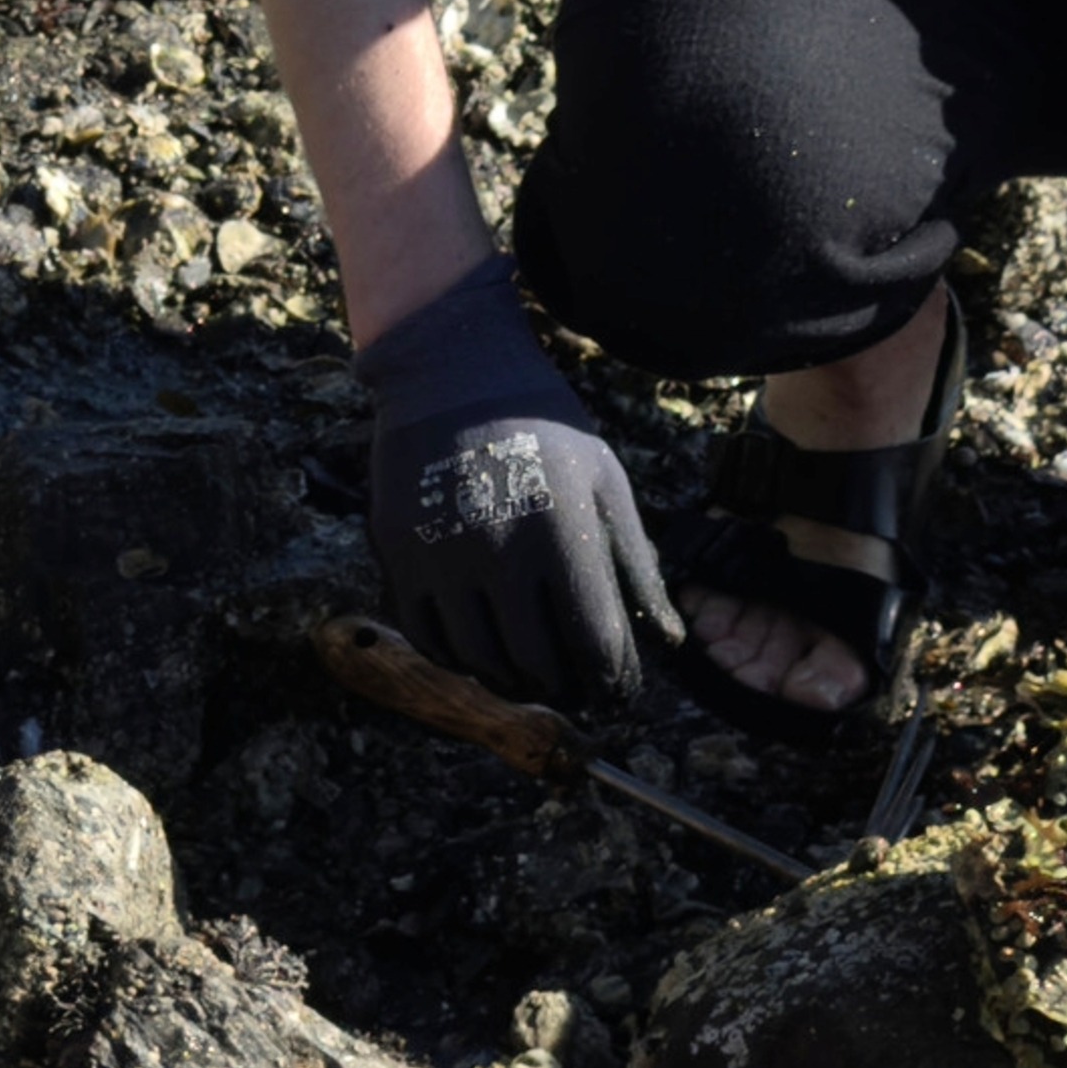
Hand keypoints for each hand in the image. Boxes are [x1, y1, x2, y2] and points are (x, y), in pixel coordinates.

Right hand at [359, 258, 679, 719]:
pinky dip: (460, 659)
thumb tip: (668, 643)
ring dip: (513, 681)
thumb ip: (637, 565)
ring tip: (534, 674)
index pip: (596, 643)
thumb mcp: (606, 483)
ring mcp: (442, 556)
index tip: (620, 692)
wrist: (452, 375)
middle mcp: (499, 551)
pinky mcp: (398, 555)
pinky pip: (428, 639)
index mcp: (562, 532)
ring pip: (480, 661)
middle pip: (538, 664)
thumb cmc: (545, 429)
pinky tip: (484, 650)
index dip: (614, 682)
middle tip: (579, 690)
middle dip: (567, 689)